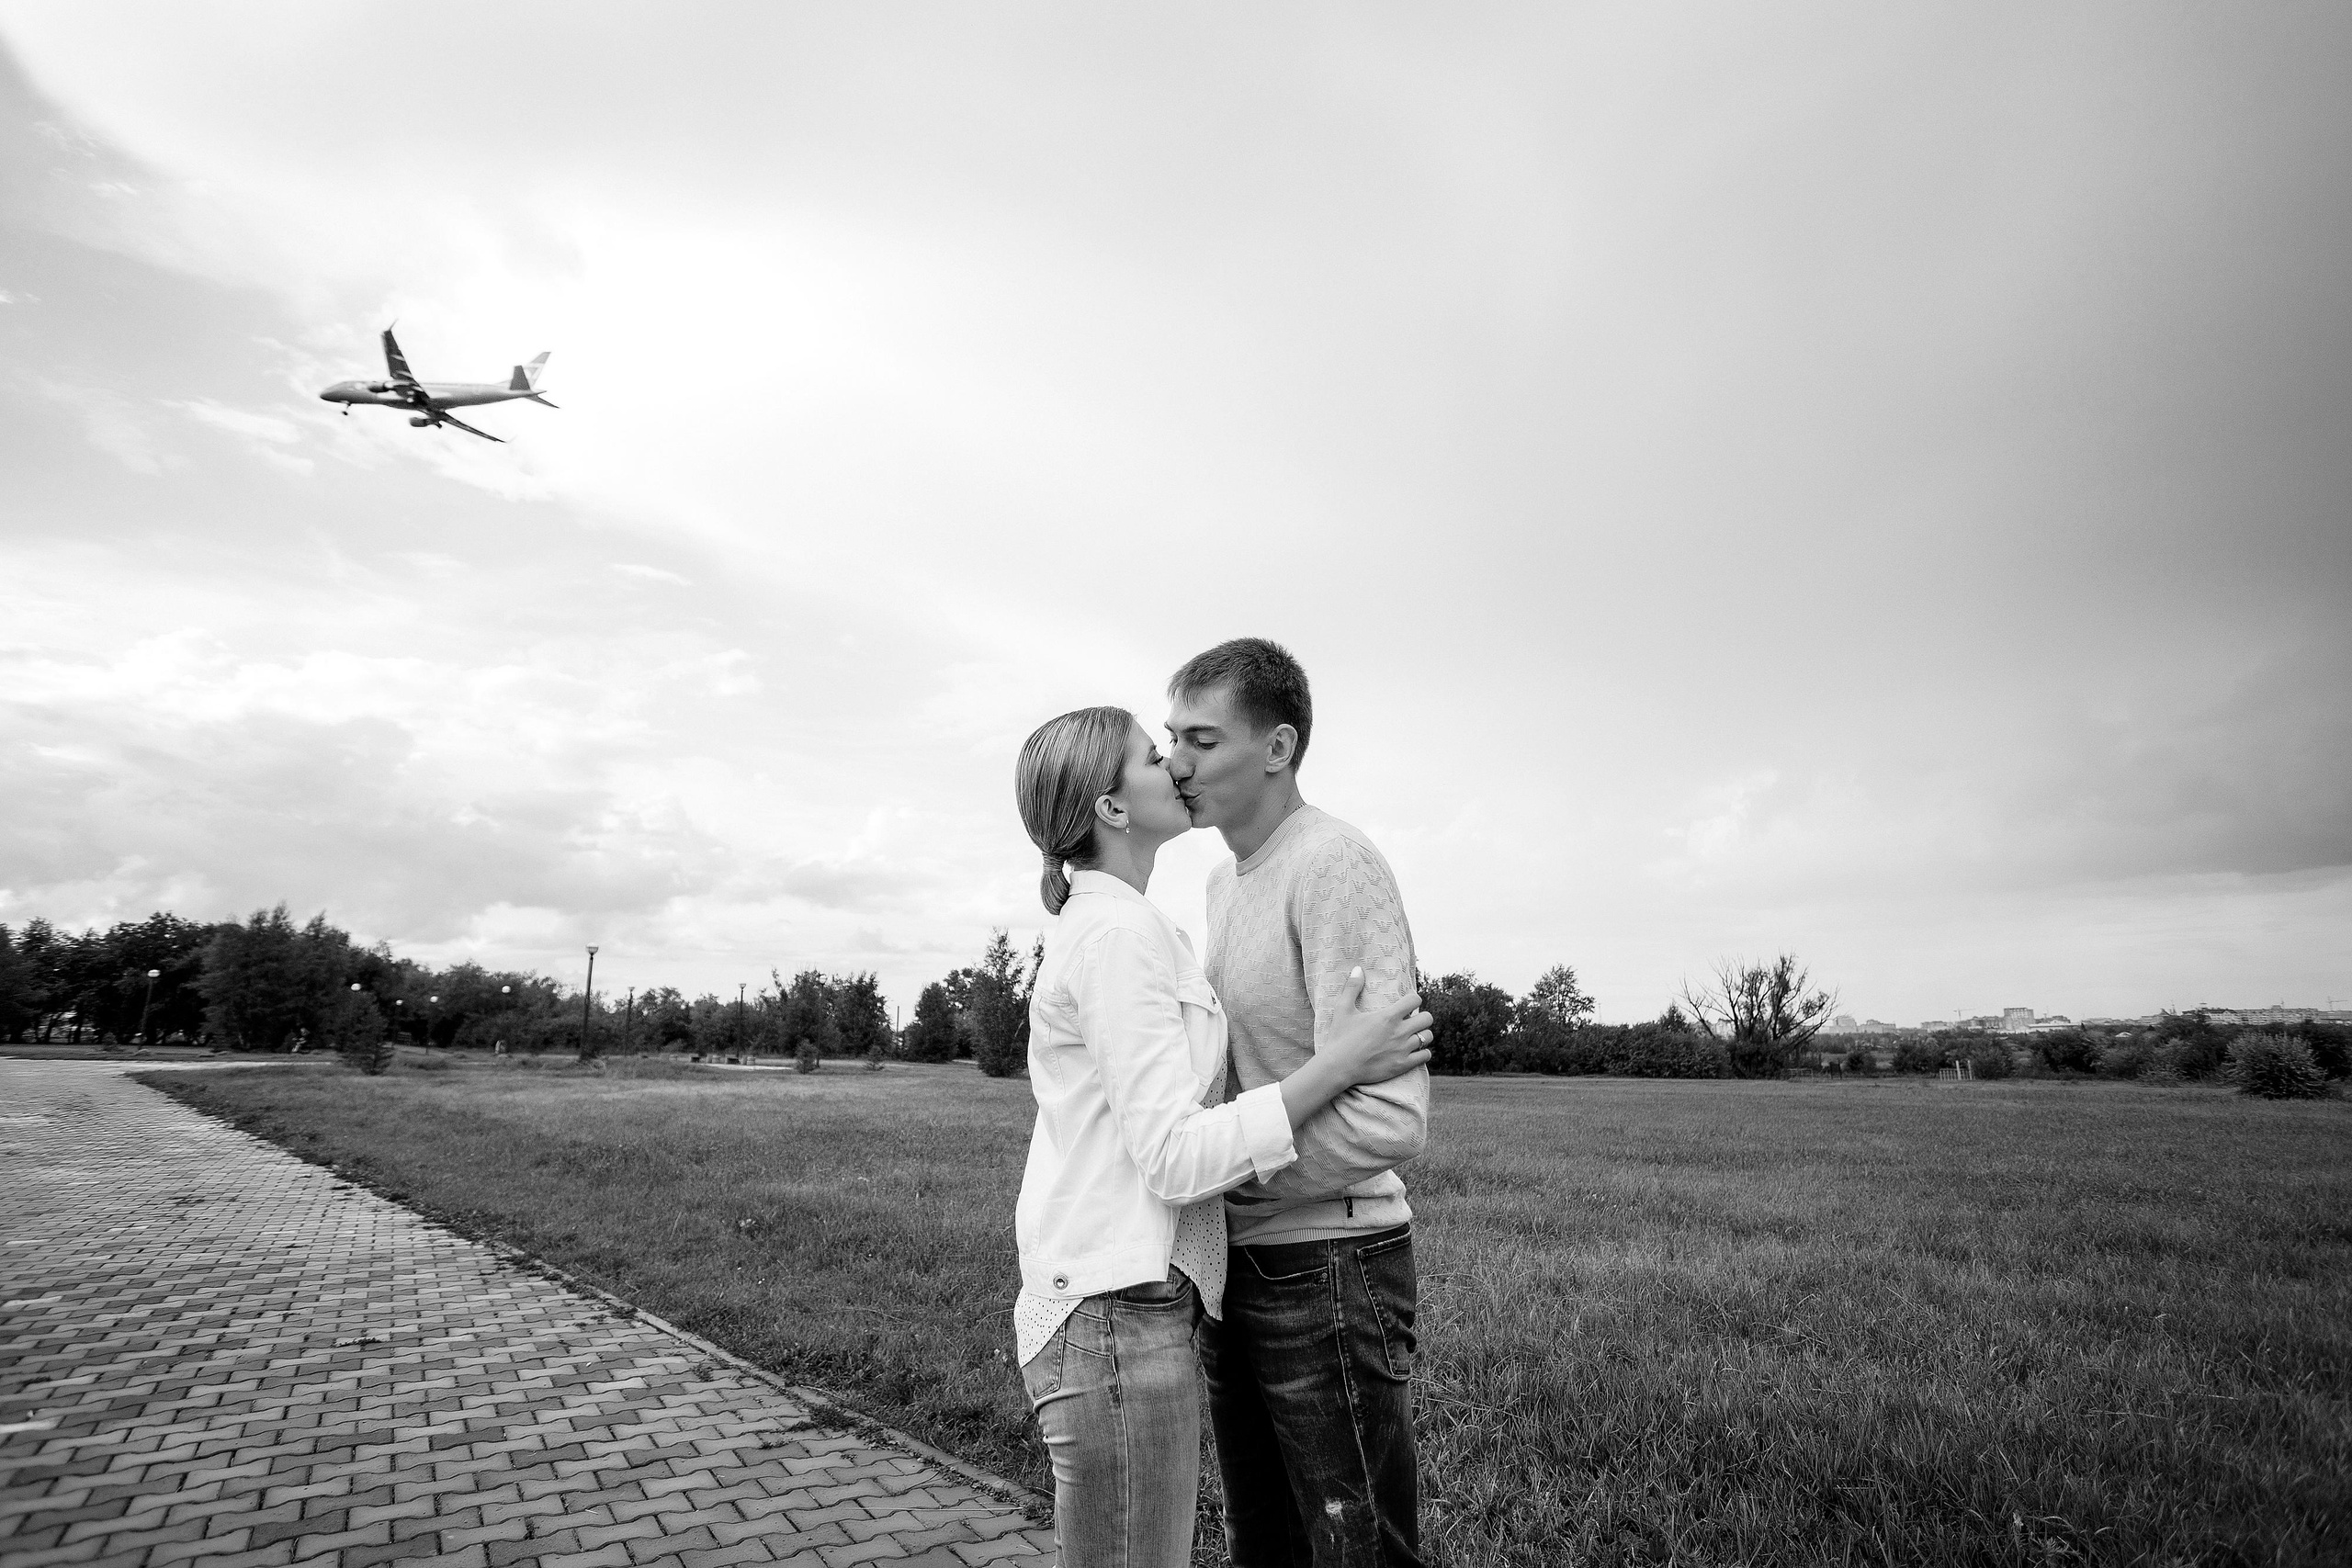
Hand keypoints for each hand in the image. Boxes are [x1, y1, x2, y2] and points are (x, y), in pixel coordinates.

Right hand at [1322, 966, 1434, 1086]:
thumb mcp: (1343, 1009)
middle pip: (1427, 1018)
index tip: (1407, 1002)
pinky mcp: (1402, 1065)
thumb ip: (1352, 987)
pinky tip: (1414, 1051)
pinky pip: (1425, 1056)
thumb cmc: (1339, 1037)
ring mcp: (1402, 1050)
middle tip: (1411, 1019)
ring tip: (1413, 1034)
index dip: (1412, 999)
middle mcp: (1399, 1032)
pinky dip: (1422, 1052)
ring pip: (1428, 1037)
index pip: (1415, 1000)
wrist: (1338, 1067)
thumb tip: (1358, 968)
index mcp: (1388, 1016)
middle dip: (1421, 1016)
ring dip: (1422, 1034)